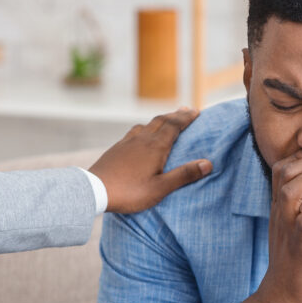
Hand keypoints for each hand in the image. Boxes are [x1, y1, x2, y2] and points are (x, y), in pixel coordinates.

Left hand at [88, 108, 211, 213]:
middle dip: (175, 115)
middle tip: (186, 110)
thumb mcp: (160, 188)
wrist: (93, 190)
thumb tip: (208, 163)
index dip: (186, 118)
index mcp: (155, 147)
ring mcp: (127, 142)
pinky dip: (145, 128)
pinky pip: (134, 132)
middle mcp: (141, 139)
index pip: (174, 126)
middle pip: (161, 121)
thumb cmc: (130, 192)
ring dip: (160, 120)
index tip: (197, 111)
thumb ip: (184, 175)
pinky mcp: (117, 148)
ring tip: (166, 120)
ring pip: (146, 125)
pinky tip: (142, 135)